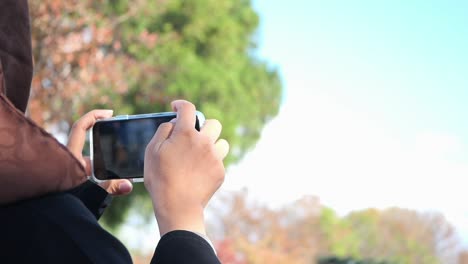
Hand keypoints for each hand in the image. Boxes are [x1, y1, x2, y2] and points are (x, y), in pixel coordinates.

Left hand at [67, 110, 132, 195]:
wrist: (49, 215)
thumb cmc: (64, 202)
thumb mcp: (89, 194)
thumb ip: (110, 188)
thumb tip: (128, 185)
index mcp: (71, 157)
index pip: (80, 127)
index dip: (94, 116)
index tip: (110, 113)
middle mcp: (70, 160)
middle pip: (88, 140)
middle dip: (106, 136)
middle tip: (121, 134)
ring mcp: (71, 169)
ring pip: (91, 156)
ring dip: (107, 156)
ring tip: (125, 158)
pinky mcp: (73, 179)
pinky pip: (90, 169)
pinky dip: (102, 169)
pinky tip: (117, 176)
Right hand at [144, 100, 228, 235]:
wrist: (178, 206)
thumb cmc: (160, 178)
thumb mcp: (152, 151)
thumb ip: (163, 131)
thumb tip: (174, 123)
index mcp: (186, 133)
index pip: (188, 108)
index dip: (181, 105)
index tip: (176, 107)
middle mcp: (204, 142)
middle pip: (214, 123)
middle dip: (204, 126)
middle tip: (194, 136)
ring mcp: (215, 157)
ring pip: (222, 143)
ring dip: (213, 145)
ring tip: (200, 155)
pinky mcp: (220, 171)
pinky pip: (219, 161)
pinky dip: (211, 163)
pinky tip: (199, 173)